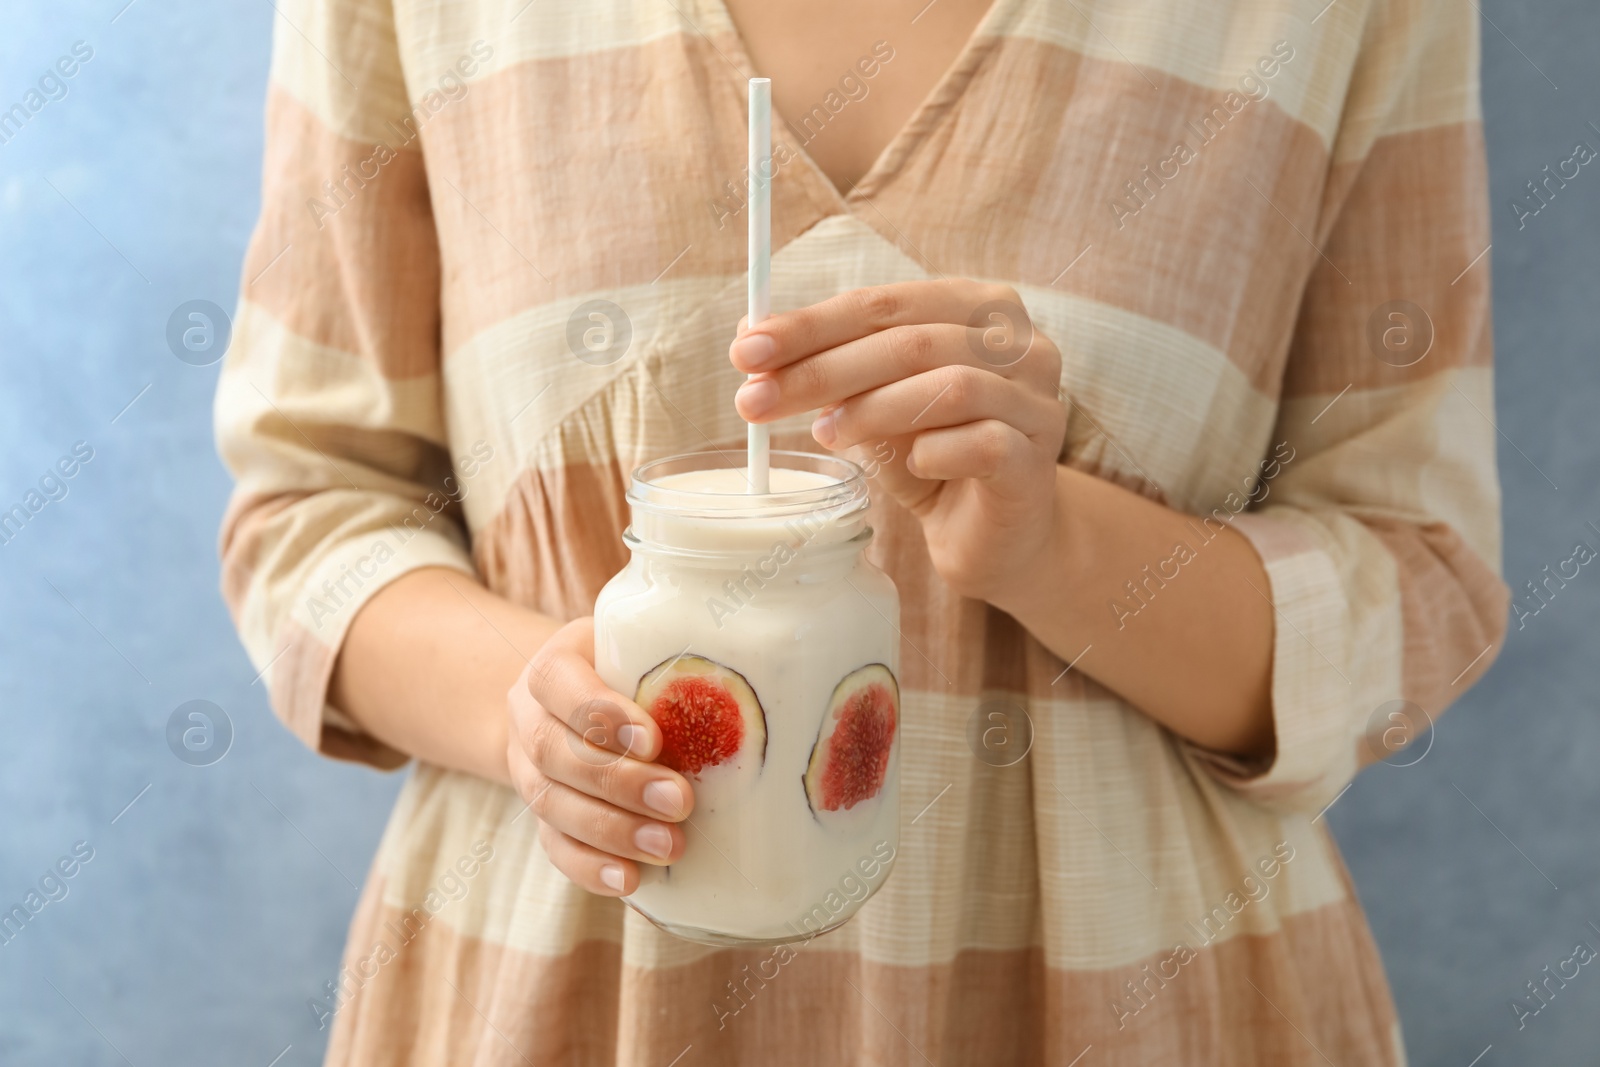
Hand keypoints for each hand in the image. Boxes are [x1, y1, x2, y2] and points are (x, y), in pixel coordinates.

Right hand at [506, 618, 694, 896]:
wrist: (566, 708)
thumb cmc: (622, 671)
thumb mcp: (636, 648)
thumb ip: (671, 657)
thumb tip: (751, 672)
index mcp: (550, 668)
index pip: (558, 684)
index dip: (602, 714)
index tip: (654, 740)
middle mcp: (528, 720)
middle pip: (556, 753)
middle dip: (620, 782)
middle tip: (679, 802)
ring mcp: (528, 773)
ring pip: (553, 805)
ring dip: (611, 831)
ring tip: (668, 847)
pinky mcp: (540, 818)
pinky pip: (554, 847)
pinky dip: (590, 867)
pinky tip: (630, 879)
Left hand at [730, 280, 1066, 605]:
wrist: (995, 536)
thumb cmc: (934, 456)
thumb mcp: (871, 405)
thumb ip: (826, 366)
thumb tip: (747, 334)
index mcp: (978, 308)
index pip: (884, 302)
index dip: (811, 324)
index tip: (745, 350)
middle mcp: (1020, 344)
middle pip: (911, 340)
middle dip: (824, 369)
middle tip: (756, 398)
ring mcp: (1037, 402)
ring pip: (950, 385)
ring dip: (872, 409)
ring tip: (825, 433)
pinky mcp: (1037, 462)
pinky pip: (980, 444)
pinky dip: (931, 452)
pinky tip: (909, 466)